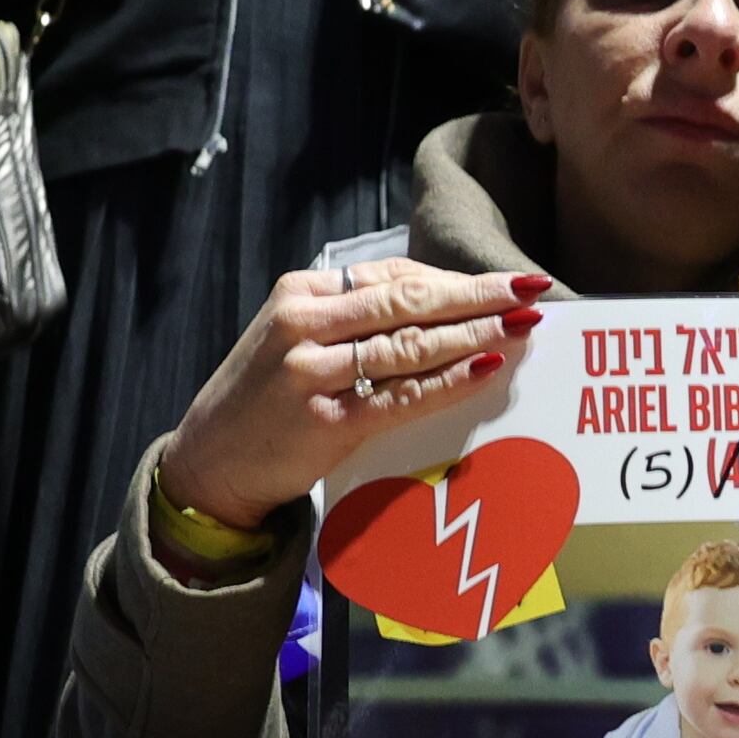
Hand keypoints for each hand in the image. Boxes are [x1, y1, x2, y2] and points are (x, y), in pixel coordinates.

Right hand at [158, 259, 546, 532]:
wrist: (210, 462)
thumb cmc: (265, 398)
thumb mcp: (295, 338)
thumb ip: (353, 317)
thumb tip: (441, 303)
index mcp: (301, 293)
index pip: (391, 275)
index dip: (451, 277)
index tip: (501, 280)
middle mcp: (304, 324)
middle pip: (407, 301)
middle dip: (476, 294)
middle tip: (528, 287)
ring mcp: (312, 372)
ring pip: (409, 344)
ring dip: (473, 332)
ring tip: (521, 325)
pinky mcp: (325, 421)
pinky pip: (401, 396)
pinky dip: (448, 381)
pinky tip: (486, 367)